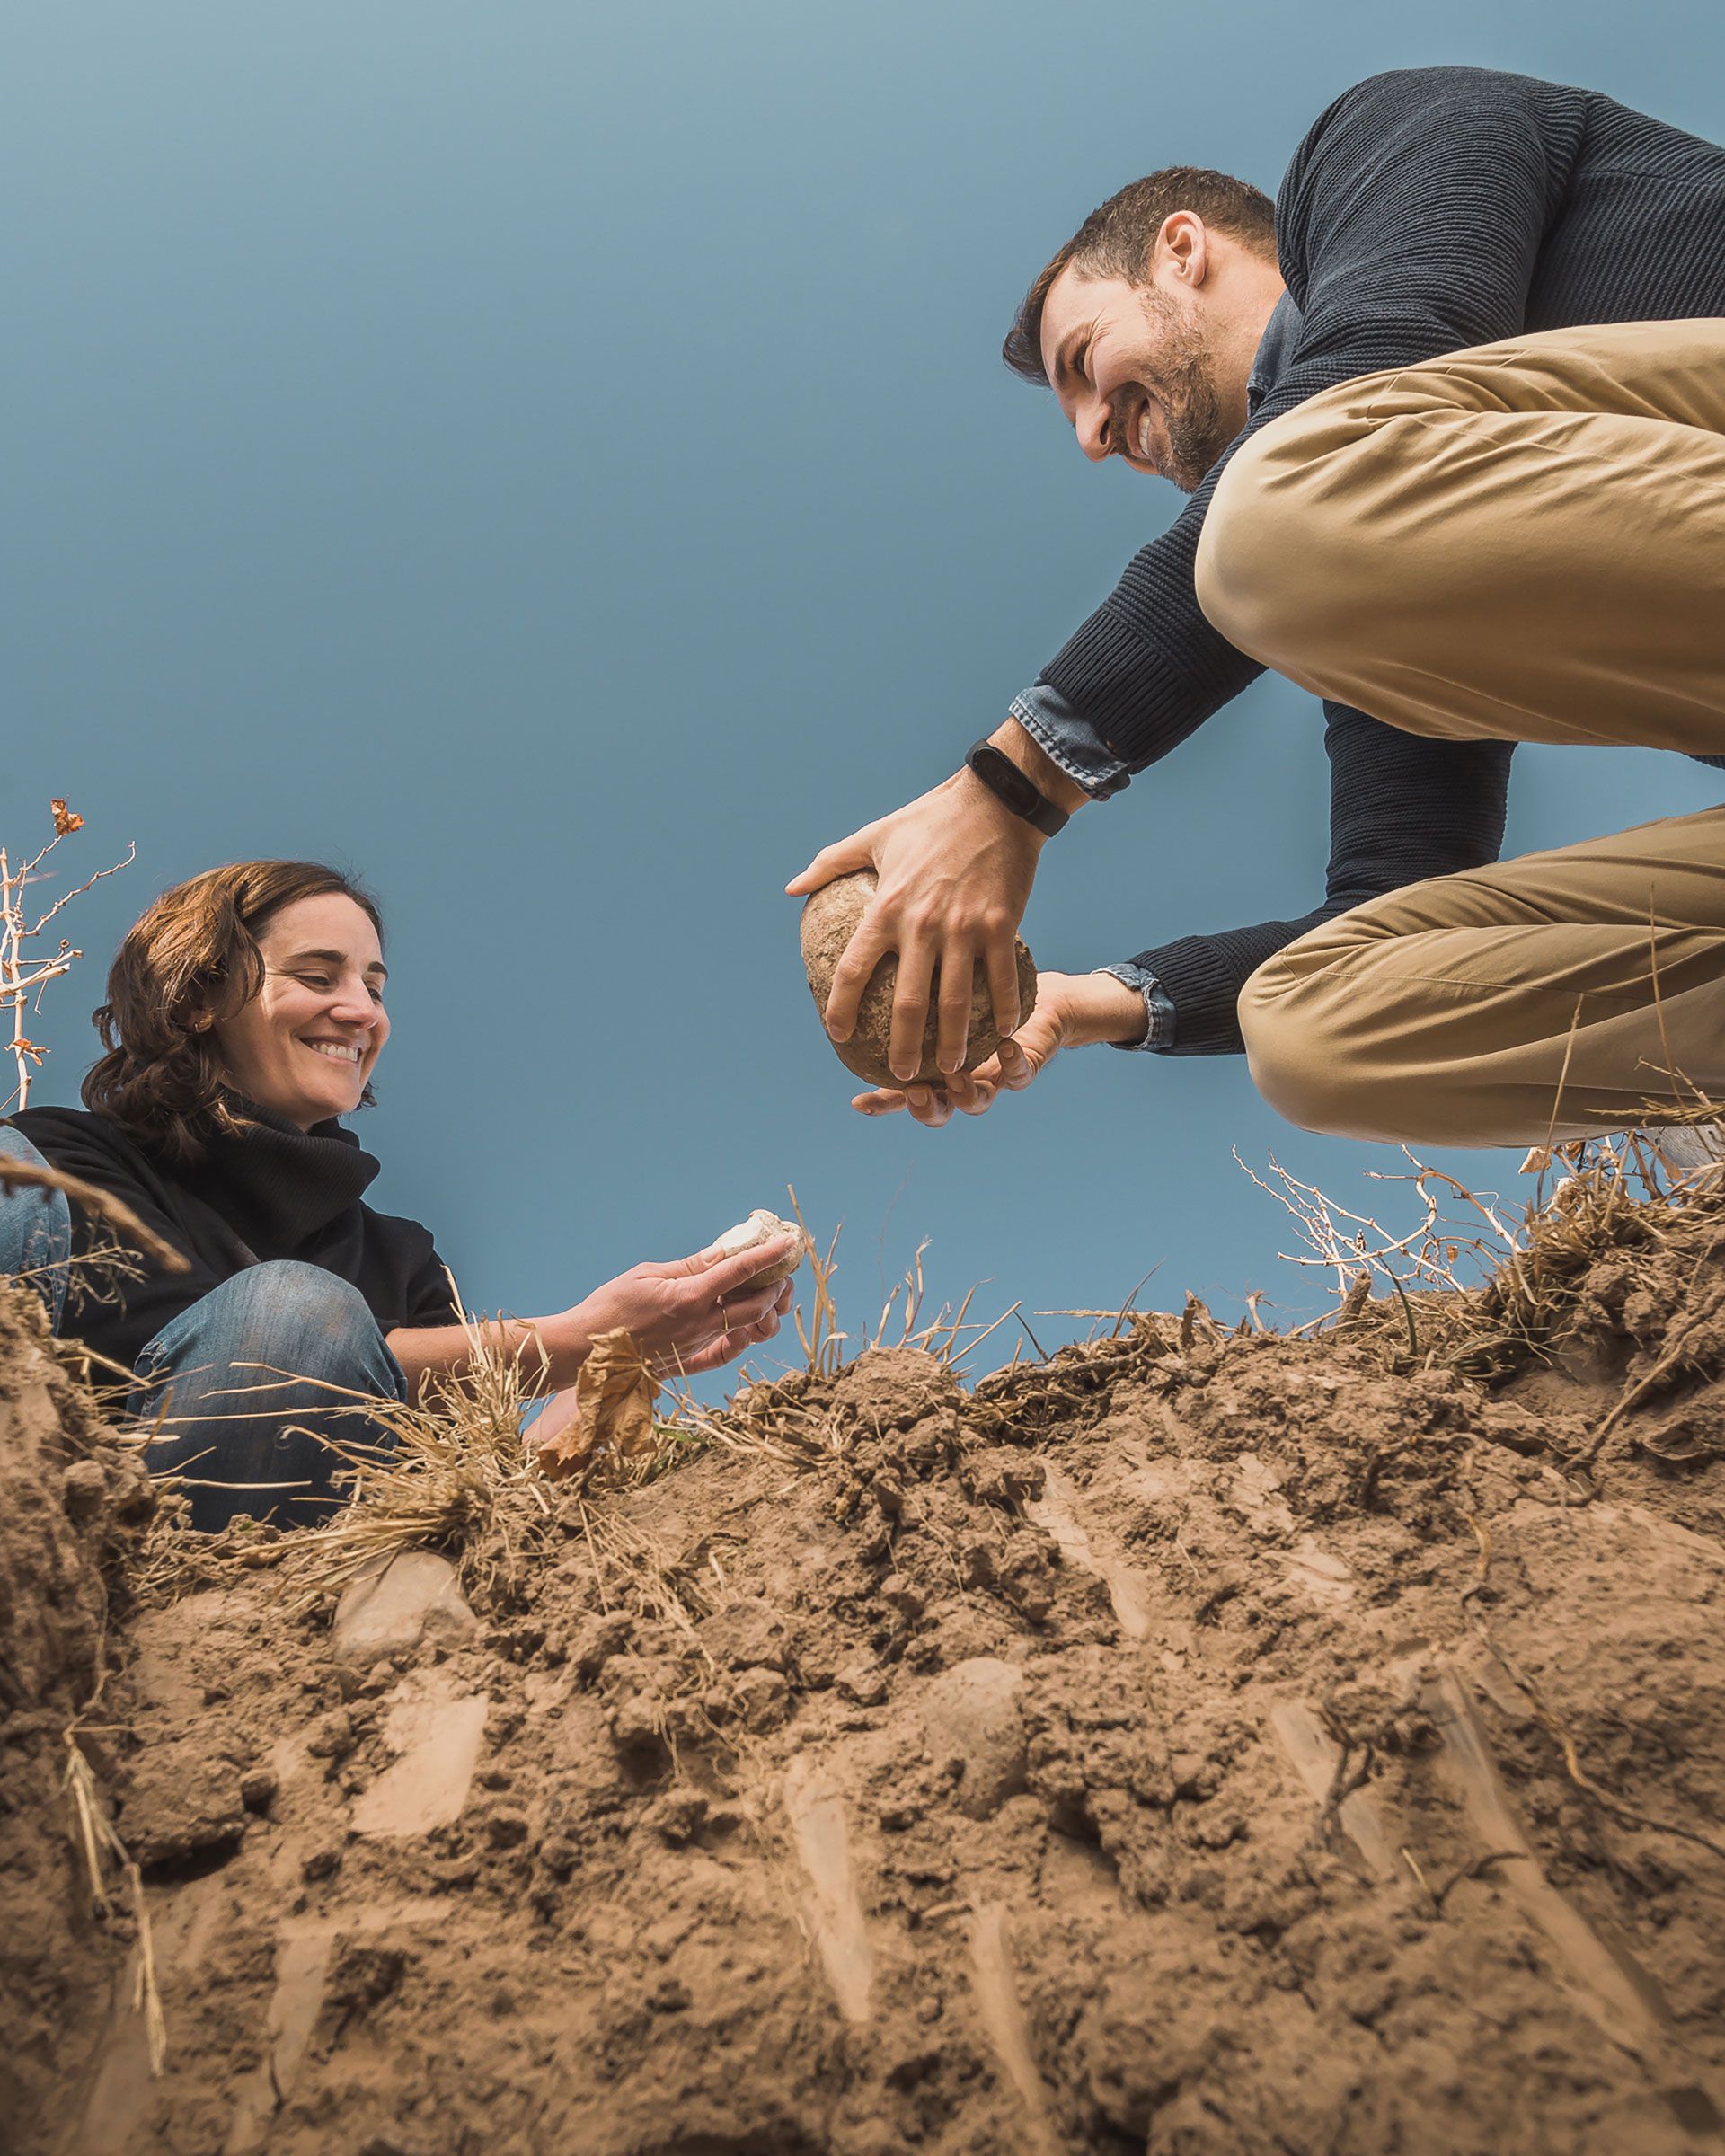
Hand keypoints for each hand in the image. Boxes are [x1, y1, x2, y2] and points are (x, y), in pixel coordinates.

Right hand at [555, 1235, 799, 1378]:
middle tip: (781, 1272)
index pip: (740, 1271)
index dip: (768, 1254)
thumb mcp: (648, 1274)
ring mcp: (696, 1347)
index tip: (788, 1241)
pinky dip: (743, 1339)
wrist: (583, 1351)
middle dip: (777, 1287)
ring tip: (768, 1296)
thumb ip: (690, 1266)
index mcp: (688, 1297)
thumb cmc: (609, 1306)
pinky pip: (726, 1354)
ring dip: (766, 1312)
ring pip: (749, 1330)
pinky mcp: (688, 1363)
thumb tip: (723, 1252)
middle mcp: (698, 1325)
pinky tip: (746, 1325)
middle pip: (757, 1306)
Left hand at [787, 720, 1086, 1082]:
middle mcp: (922, 925)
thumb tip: (790, 888)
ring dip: (954, 1043)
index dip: (841, 1007)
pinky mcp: (1001, 926)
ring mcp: (964, 929)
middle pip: (909, 1003)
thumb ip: (830, 864)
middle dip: (905, 1046)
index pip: (853, 969)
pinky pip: (1002, 979)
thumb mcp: (874, 836)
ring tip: (951, 1069)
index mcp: (886, 908)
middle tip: (902, 1074)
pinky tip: (1003, 1034)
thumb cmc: (930, 819)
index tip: (838, 1033)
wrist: (995, 803)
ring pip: (957, 1002)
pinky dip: (1005, 1010)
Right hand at [850, 970, 1146, 1126]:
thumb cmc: (982, 996)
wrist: (1044, 999)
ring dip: (964, 1094)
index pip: (899, 1093)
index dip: (880, 1102)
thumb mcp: (939, 989)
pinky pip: (1018, 1075)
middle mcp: (959, 1079)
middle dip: (923, 1106)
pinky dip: (1011, 1065)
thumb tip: (861, 959)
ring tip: (956, 1076)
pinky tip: (1005, 1045)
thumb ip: (904, 987)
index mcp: (933, 1067)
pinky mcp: (1025, 1066)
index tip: (859, 1102)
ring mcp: (992, 1078)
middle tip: (911, 1088)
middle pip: (935, 1108)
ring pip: (975, 1102)